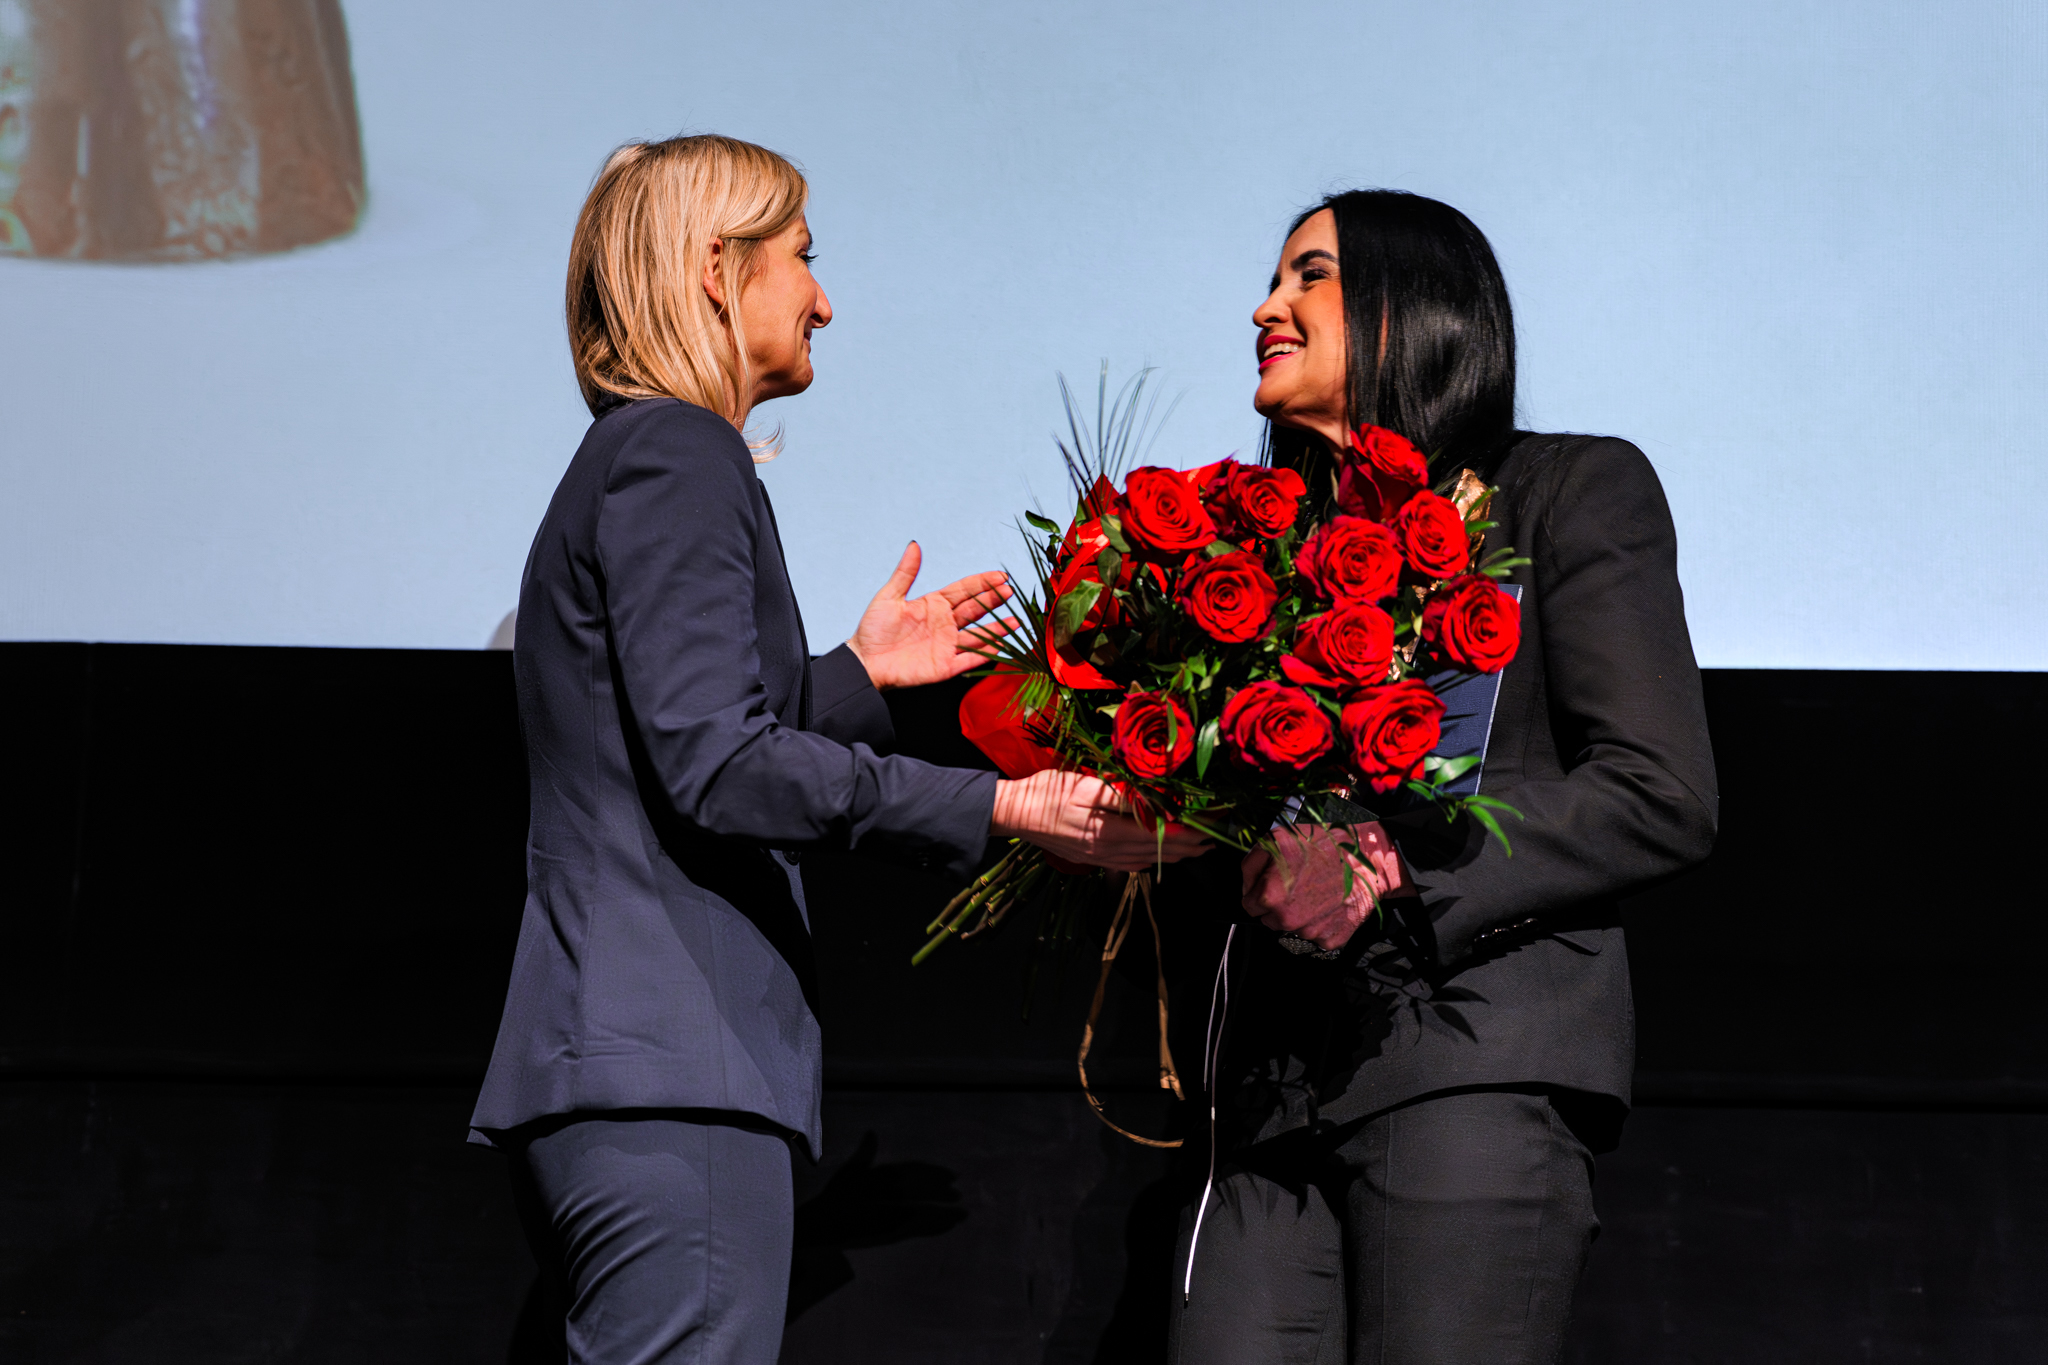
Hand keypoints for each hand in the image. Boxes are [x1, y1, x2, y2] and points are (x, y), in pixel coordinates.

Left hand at [846, 542, 1014, 690]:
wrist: (865, 662)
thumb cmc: (873, 630)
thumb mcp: (889, 597)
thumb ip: (905, 572)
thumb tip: (914, 545)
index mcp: (933, 605)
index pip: (963, 591)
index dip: (982, 583)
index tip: (1001, 576)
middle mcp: (944, 624)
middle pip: (975, 609)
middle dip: (993, 600)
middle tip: (1010, 591)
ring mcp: (947, 645)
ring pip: (978, 635)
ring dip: (997, 629)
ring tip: (1016, 622)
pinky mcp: (945, 666)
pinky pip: (970, 660)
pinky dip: (986, 654)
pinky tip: (1001, 647)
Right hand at [991, 770, 1209, 872]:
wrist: (1014, 813)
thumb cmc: (1047, 793)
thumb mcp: (1086, 784)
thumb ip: (1124, 795)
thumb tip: (1158, 801)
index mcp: (1109, 832)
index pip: (1163, 835)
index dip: (1192, 831)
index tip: (1212, 824)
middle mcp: (1108, 852)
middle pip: (1160, 854)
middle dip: (1191, 846)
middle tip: (1214, 838)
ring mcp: (1100, 859)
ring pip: (1148, 862)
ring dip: (1175, 855)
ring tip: (1196, 848)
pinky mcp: (1093, 859)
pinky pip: (1131, 864)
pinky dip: (1152, 860)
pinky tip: (1159, 855)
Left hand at [1240, 822, 1412, 951]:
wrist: (1368, 860)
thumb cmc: (1326, 846)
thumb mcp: (1278, 838)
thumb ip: (1251, 864)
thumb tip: (1245, 886)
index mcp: (1270, 896)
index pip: (1249, 906)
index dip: (1259, 892)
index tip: (1273, 884)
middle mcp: (1287, 919)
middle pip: (1270, 920)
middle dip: (1279, 905)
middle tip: (1299, 884)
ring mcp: (1310, 932)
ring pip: (1293, 928)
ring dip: (1301, 914)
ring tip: (1317, 891)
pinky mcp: (1331, 939)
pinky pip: (1317, 936)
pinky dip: (1322, 923)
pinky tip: (1330, 904)